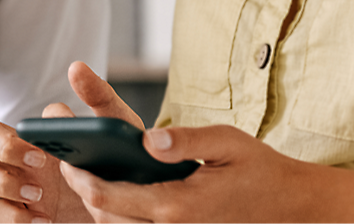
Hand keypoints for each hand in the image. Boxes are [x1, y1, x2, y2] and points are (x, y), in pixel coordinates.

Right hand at [0, 61, 143, 223]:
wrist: (134, 206)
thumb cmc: (119, 161)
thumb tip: (76, 67)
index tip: (44, 151)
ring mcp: (18, 185)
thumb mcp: (117, 127)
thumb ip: (98, 96)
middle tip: (37, 163)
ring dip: (4, 184)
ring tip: (39, 196)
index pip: (5, 123)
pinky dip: (15, 217)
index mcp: (36, 134)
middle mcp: (20, 156)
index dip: (18, 135)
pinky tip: (43, 220)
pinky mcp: (24, 213)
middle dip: (2, 149)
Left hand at [59, 124, 314, 223]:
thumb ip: (186, 139)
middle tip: (69, 159)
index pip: (106, 196)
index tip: (63, 155)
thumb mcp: (228, 142)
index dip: (78, 176)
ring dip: (99, 202)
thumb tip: (147, 138)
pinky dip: (120, 211)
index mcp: (176, 205)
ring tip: (87, 171)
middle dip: (82, 189)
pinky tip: (117, 187)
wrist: (289, 207)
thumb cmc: (259, 170)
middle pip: (104, 216)